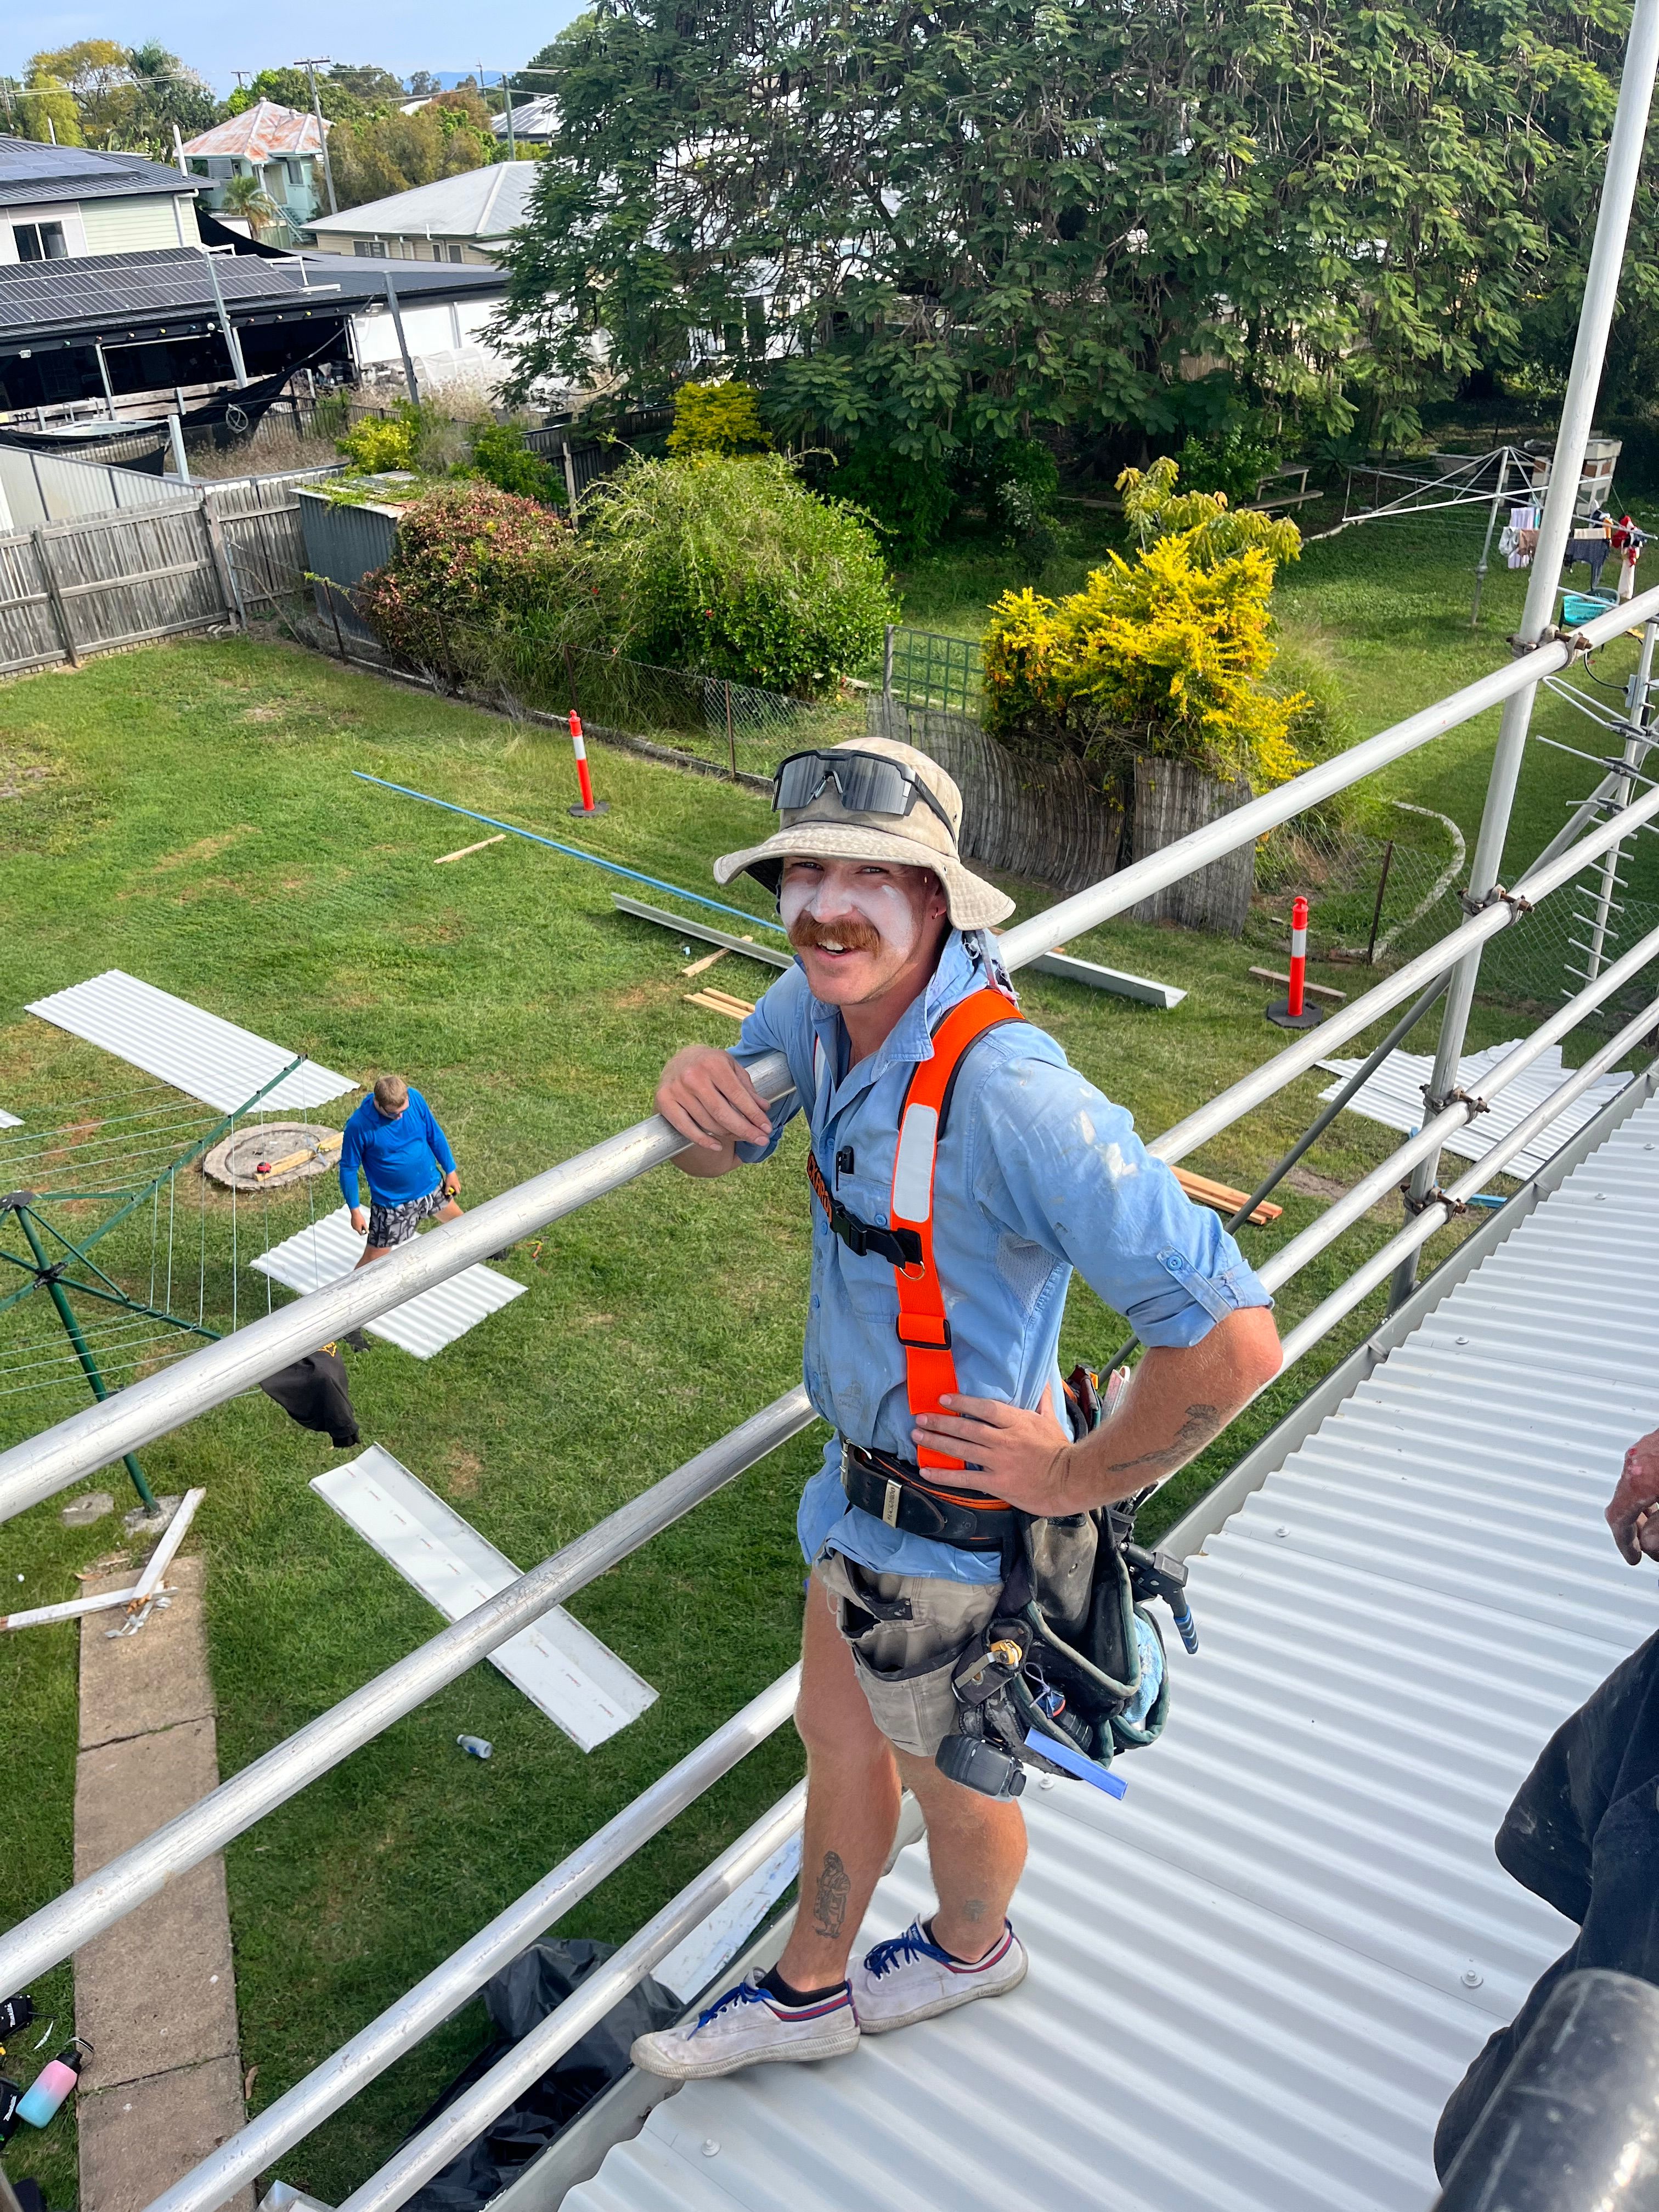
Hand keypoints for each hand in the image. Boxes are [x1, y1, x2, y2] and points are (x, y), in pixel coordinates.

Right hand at [350, 1207, 368, 1234]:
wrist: (355, 1213)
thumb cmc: (360, 1218)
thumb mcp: (364, 1224)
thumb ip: (366, 1229)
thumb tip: (368, 1232)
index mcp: (358, 1229)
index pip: (361, 1234)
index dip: (364, 1233)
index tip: (366, 1231)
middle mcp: (354, 1228)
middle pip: (359, 1231)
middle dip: (362, 1229)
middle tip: (364, 1225)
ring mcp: (353, 1226)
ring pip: (357, 1228)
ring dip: (360, 1227)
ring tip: (361, 1222)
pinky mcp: (352, 1223)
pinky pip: (355, 1226)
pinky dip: (357, 1225)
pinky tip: (359, 1221)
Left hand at [442, 1171, 459, 1196]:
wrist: (450, 1171)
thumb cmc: (449, 1179)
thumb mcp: (447, 1184)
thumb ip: (447, 1189)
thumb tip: (446, 1194)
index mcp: (456, 1186)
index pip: (458, 1192)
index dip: (456, 1194)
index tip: (452, 1194)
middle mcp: (458, 1184)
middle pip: (459, 1189)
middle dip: (457, 1191)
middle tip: (453, 1191)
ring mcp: (458, 1181)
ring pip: (458, 1186)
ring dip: (456, 1187)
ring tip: (452, 1187)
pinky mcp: (457, 1179)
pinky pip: (457, 1183)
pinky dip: (455, 1184)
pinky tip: (452, 1183)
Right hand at [655, 1045, 772, 1151]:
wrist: (679, 1059)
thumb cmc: (710, 1065)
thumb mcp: (731, 1068)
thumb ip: (747, 1088)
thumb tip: (764, 1109)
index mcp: (713, 1064)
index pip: (738, 1096)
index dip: (755, 1115)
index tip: (767, 1128)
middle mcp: (693, 1076)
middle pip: (723, 1113)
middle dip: (745, 1130)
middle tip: (761, 1140)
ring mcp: (677, 1089)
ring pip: (707, 1123)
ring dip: (729, 1135)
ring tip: (743, 1138)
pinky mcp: (665, 1101)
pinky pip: (686, 1128)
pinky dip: (703, 1140)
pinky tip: (718, 1146)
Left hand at [913, 1386, 1074, 1514]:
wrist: (1069, 1481)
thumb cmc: (1059, 1449)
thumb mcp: (1050, 1419)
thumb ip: (1041, 1399)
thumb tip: (1044, 1377)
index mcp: (1017, 1421)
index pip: (985, 1407)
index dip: (962, 1401)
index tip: (943, 1398)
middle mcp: (1004, 1440)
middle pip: (966, 1428)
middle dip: (940, 1422)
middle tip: (920, 1418)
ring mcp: (999, 1462)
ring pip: (962, 1450)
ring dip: (937, 1442)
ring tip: (918, 1436)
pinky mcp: (997, 1483)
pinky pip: (965, 1479)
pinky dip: (944, 1475)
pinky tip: (926, 1471)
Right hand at [1607, 1428, 1658, 1563]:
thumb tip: (1647, 1543)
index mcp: (1638, 1480)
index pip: (1618, 1518)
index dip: (1624, 1542)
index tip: (1633, 1557)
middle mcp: (1636, 1461)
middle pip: (1623, 1499)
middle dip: (1635, 1526)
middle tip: (1646, 1545)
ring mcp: (1646, 1447)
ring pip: (1633, 1482)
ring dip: (1643, 1506)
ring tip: (1656, 1521)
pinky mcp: (1656, 1440)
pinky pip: (1643, 1468)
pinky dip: (1648, 1488)